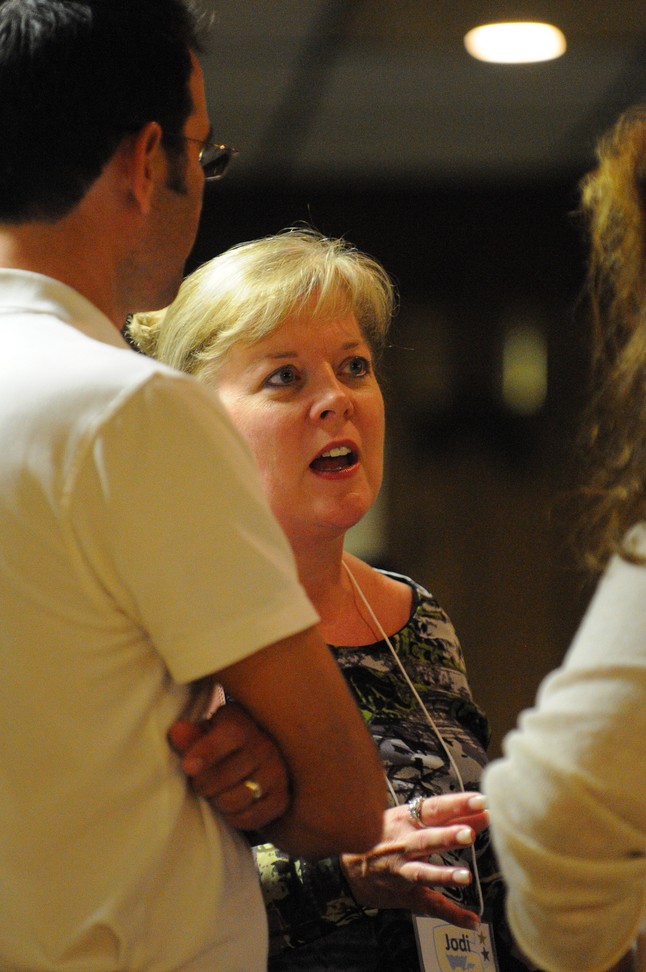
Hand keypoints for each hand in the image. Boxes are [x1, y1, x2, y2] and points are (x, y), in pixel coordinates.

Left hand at [168, 701, 290, 831]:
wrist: (260, 759)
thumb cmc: (224, 743)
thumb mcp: (207, 732)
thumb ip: (191, 735)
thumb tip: (177, 732)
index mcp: (245, 722)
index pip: (232, 734)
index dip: (208, 751)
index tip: (187, 766)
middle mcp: (267, 745)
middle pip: (226, 774)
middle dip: (202, 784)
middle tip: (199, 781)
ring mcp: (278, 773)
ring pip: (235, 800)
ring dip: (217, 802)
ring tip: (215, 792)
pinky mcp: (282, 799)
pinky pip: (248, 818)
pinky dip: (232, 817)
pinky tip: (230, 805)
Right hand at [341, 792, 488, 930]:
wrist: (348, 864)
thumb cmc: (384, 834)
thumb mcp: (409, 818)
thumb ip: (446, 816)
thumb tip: (482, 810)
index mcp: (406, 819)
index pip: (433, 809)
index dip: (455, 804)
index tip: (480, 801)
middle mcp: (403, 843)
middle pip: (426, 839)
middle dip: (447, 836)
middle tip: (469, 834)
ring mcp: (402, 870)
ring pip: (421, 872)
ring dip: (443, 875)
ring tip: (465, 877)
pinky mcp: (404, 893)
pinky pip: (428, 904)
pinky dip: (451, 914)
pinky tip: (472, 920)